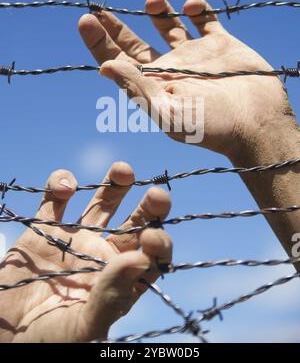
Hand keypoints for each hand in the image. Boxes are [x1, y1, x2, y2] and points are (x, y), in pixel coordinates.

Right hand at [0, 163, 171, 342]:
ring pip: (102, 204)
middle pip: (135, 223)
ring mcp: (75, 238)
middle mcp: (102, 253)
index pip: (151, 255)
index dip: (159, 243)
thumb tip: (140, 260)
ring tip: (123, 169)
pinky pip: (56, 200)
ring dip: (114, 184)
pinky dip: (60, 185)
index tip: (154, 238)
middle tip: (158, 194)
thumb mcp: (83, 328)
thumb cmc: (50, 341)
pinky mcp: (45, 229)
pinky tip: (67, 186)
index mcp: (120, 279)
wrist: (4, 337)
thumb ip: (111, 296)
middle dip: (149, 207)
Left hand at [78, 0, 294, 156]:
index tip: (85, 19)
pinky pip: (204, 20)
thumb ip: (137, 89)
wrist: (257, 123)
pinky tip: (190, 5)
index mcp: (153, 86)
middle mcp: (170, 69)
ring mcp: (195, 55)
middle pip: (135, 44)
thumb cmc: (211, 126)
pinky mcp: (220, 44)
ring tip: (153, 1)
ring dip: (158, 11)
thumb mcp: (168, 111)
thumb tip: (104, 67)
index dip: (99, 43)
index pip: (118, 62)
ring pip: (169, 27)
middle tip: (98, 8)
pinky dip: (196, 8)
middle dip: (116, 26)